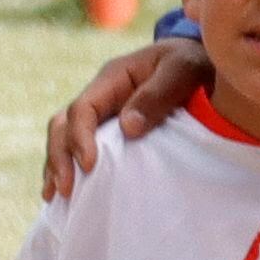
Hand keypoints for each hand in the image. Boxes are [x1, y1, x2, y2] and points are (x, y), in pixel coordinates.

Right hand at [42, 40, 208, 200]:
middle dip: (60, 157)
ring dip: (58, 166)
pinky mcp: (112, 132)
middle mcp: (102, 97)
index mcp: (113, 78)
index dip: (80, 137)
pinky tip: (67, 194)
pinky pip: (83, 149)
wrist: (203, 62)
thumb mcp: (182, 70)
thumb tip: (128, 128)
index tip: (89, 165)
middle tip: (66, 190)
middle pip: (64, 125)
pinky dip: (72, 169)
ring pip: (66, 139)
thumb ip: (157, 95)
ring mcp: (104, 114)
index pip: (83, 108)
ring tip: (55, 197)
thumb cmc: (193, 63)